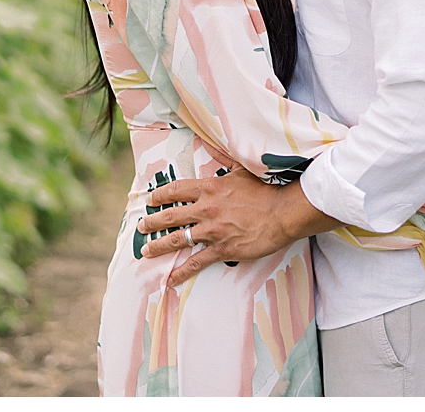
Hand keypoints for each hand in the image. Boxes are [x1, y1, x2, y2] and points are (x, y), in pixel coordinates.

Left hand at [138, 168, 334, 286]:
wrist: (283, 212)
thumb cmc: (266, 190)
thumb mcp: (243, 170)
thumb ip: (225, 160)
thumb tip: (214, 146)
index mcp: (210, 188)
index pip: (176, 190)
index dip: (160, 195)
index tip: (150, 199)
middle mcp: (206, 209)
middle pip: (170, 216)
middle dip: (152, 222)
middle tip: (141, 227)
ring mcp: (212, 231)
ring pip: (178, 239)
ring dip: (159, 246)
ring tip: (146, 251)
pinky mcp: (222, 249)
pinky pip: (196, 262)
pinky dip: (181, 272)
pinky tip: (170, 279)